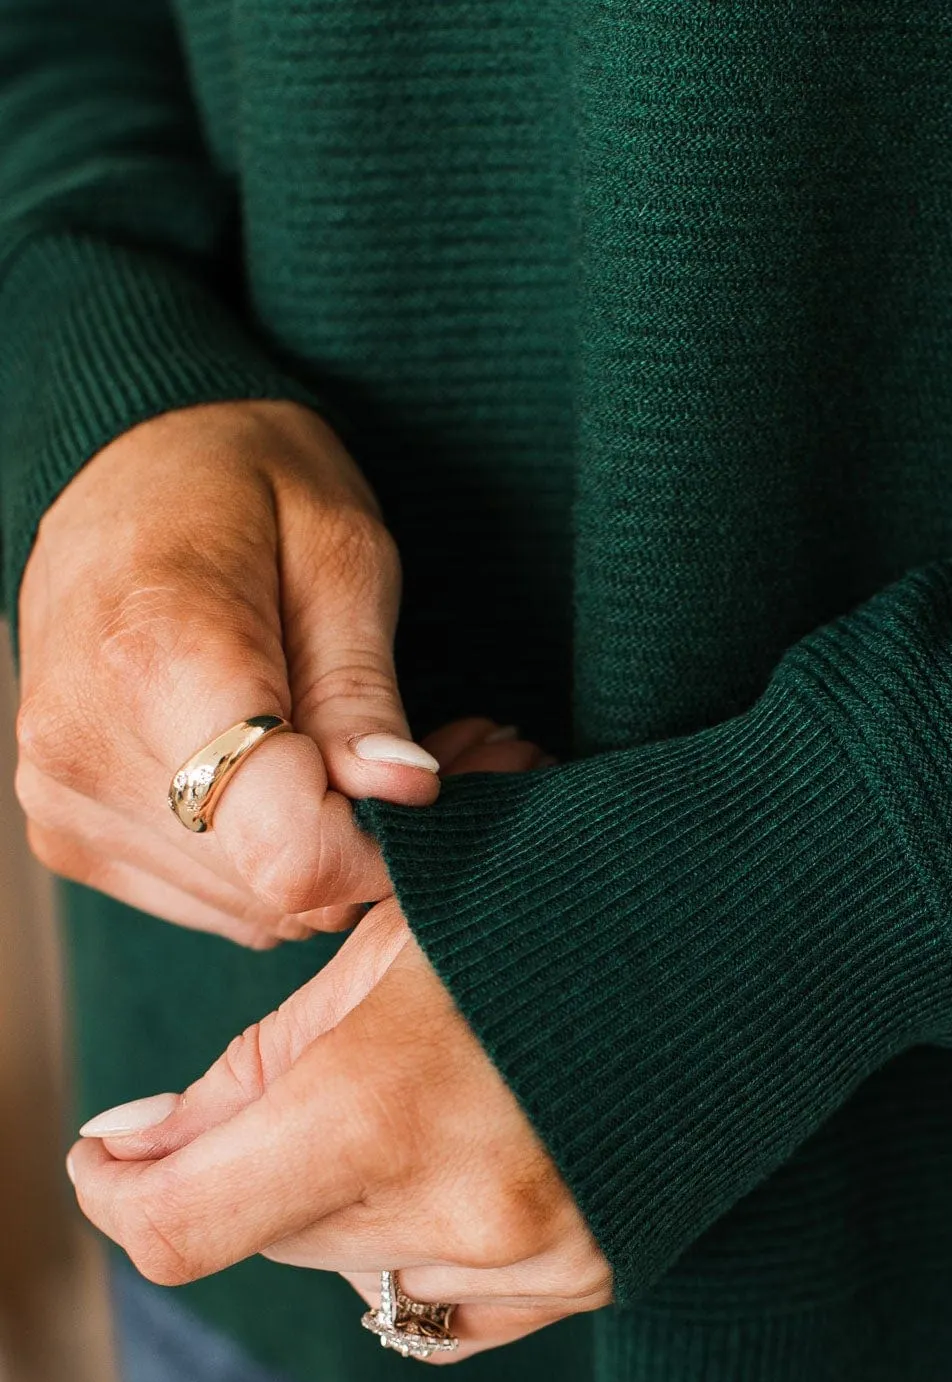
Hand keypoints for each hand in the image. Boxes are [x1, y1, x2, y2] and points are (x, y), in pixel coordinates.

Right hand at [14, 400, 537, 946]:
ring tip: (376, 753)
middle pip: (280, 888)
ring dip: (335, 853)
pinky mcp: (72, 831)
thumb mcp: (340, 551)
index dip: (386, 841)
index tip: (432, 779)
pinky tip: (307, 777)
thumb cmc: (243, 485)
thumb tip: (402, 794)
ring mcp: (67, 801)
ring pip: (256, 908)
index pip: (291, 853)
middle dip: (379, 838)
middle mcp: (89, 753)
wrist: (124, 466)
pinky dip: (277, 859)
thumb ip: (362, 687)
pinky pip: (215, 897)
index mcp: (157, 667)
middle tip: (448, 753)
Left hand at [68, 897, 612, 1359]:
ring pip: (355, 1269)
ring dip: (348, 1202)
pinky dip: (422, 1241)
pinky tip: (477, 1155)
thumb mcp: (381, 949)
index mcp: (384, 1103)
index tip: (108, 1156)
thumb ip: (246, 1070)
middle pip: (271, 1235)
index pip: (182, 1224)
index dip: (116, 1194)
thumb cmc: (545, 903)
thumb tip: (133, 1152)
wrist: (741, 929)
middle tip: (333, 1067)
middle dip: (259, 1162)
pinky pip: (443, 1300)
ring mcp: (536, 1257)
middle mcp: (460, 1207)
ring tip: (437, 1093)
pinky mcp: (589, 1278)